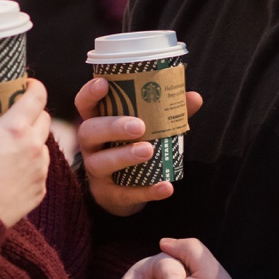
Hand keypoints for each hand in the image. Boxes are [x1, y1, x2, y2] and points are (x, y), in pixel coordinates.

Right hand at [0, 79, 51, 226]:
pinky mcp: (38, 192)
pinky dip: (30, 169)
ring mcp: (39, 171)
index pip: (37, 97)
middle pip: (45, 120)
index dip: (35, 86)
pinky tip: (12, 173)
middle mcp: (34, 147)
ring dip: (32, 143)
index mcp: (15, 129)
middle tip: (17, 114)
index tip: (27, 85)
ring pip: (43, 148)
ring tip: (13, 146)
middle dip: (34, 114)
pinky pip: (39, 173)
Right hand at [75, 78, 203, 216]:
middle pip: (89, 131)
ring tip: (149, 151)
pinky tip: (166, 187)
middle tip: (139, 126)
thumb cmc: (132, 148)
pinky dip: (147, 191)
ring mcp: (97, 171)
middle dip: (113, 127)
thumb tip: (194, 97)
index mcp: (98, 122)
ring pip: (101, 163)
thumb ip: (167, 113)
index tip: (104, 84)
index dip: (90, 93)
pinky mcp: (110, 194)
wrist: (122, 193)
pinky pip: (126, 193)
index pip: (85, 104)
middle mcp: (91, 145)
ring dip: (125, 156)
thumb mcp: (146, 129)